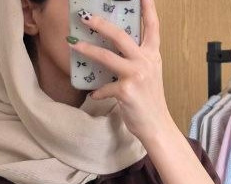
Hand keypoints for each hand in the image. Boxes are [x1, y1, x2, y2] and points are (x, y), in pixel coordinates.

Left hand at [69, 0, 173, 141]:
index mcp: (152, 56)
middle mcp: (146, 62)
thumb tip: (114, 53)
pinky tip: (93, 94)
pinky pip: (105, 88)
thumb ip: (136, 62)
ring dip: (88, 50)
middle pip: (121, 36)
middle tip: (87, 17)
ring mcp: (136, 76)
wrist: (156, 125)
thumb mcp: (148, 76)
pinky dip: (97, 91)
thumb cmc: (149, 102)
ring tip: (74, 44)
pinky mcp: (126, 91)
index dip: (147, 8)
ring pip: (107, 57)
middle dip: (102, 24)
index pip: (152, 27)